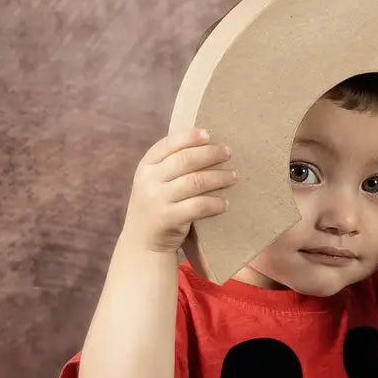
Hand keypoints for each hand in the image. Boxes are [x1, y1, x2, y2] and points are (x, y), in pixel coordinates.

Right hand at [121, 128, 238, 252]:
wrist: (142, 243)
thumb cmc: (157, 206)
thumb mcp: (153, 182)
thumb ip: (169, 166)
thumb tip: (205, 145)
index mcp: (145, 166)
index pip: (168, 144)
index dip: (189, 137)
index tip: (208, 134)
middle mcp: (148, 180)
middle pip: (185, 160)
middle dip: (210, 154)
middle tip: (228, 153)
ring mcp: (157, 200)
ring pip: (195, 181)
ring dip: (219, 177)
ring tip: (234, 177)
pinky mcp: (169, 218)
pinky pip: (199, 206)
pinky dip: (215, 203)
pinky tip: (225, 203)